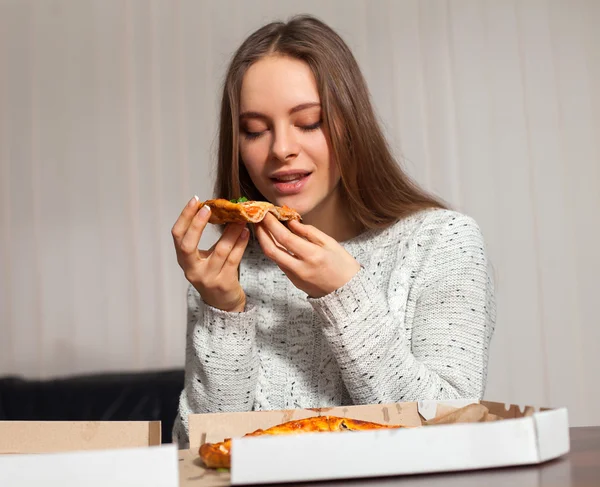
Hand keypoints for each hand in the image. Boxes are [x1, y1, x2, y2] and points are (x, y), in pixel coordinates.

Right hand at [171, 197, 249, 311]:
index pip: (177, 235)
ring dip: (230, 231)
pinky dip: (240, 243)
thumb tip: (220, 209)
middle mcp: (191, 270)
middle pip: (187, 245)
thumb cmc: (214, 273)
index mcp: (184, 260)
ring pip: (219, 250)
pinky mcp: (224, 283)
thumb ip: (208, 238)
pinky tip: (246, 232)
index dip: (185, 217)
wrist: (223, 304)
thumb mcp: (205, 257)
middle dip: (197, 224)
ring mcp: (207, 278)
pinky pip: (234, 259)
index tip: (196, 200)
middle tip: (210, 208)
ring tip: (240, 218)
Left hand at [255, 213, 360, 297]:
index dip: (272, 224)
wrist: (348, 291)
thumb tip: (291, 222)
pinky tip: (274, 240)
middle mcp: (300, 268)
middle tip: (257, 219)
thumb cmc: (343, 265)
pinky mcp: (293, 281)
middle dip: (261, 233)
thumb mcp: (331, 243)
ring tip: (262, 227)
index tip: (266, 213)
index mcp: (312, 255)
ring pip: (273, 257)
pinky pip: (280, 263)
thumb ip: (309, 232)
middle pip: (271, 249)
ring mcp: (295, 277)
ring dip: (265, 241)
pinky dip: (275, 250)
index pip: (285, 237)